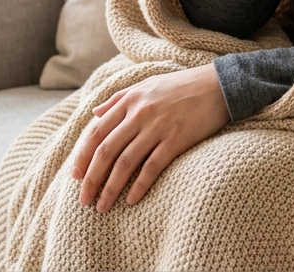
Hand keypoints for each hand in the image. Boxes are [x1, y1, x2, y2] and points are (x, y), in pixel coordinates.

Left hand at [71, 64, 230, 211]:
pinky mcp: (176, 139)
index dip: (83, 156)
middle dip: (92, 179)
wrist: (218, 85)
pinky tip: (131, 201)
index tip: (75, 177)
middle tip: (84, 200)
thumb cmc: (181, 86)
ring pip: (125, 163)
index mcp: (130, 99)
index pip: (97, 131)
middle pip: (106, 151)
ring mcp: (158, 126)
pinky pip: (152, 167)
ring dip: (110, 188)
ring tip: (102, 207)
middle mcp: (140, 112)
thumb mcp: (147, 84)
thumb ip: (118, 98)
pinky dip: (139, 186)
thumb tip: (93, 113)